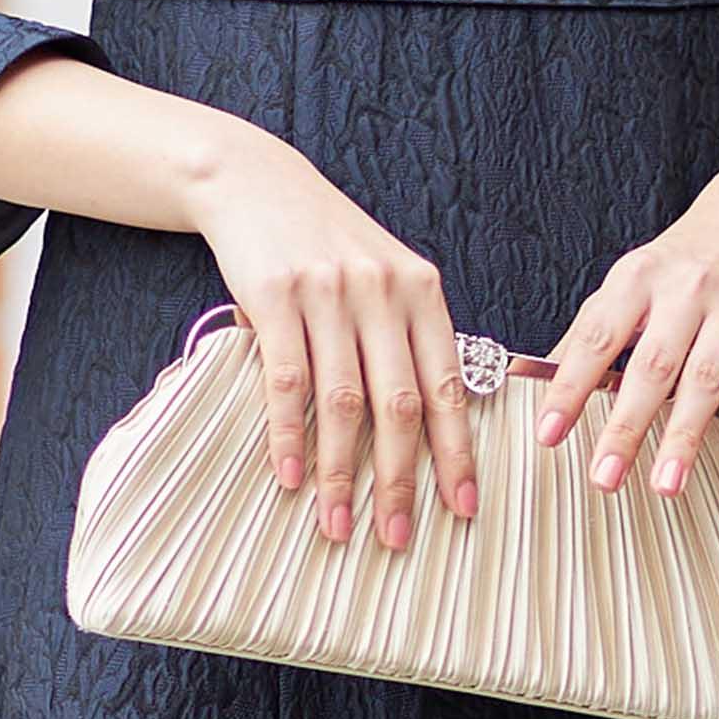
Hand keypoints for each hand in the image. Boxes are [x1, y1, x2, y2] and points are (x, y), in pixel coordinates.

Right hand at [183, 120, 476, 551]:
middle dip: (402, 480)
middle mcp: (381, 290)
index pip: (447, 385)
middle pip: (400, 404)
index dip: (457, 452)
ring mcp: (328, 292)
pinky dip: (289, 435)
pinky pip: (287, 381)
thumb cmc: (325, 240)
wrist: (255, 182)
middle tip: (398, 537)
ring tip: (338, 524)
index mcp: (420, 289)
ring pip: (343, 401)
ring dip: (342, 472)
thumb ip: (409, 332)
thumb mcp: (384, 271)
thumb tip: (435, 421)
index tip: (463, 508)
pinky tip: (291, 475)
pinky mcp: (276, 295)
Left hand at [532, 166, 718, 498]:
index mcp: (638, 278)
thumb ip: (591, 329)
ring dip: (684, 435)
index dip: (569, 386)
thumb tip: (537, 374)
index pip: (596, 337)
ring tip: (664, 482)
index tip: (549, 431)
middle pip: (652, 365)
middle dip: (626, 425)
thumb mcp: (631, 279)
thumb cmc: (686, 258)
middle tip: (604, 475)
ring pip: (706, 376)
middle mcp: (685, 290)